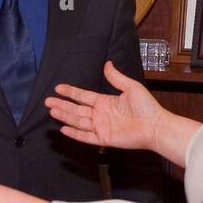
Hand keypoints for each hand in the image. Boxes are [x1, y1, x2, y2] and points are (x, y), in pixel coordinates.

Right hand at [45, 60, 164, 151]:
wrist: (155, 125)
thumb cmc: (146, 107)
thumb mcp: (131, 87)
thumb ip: (116, 78)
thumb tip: (107, 64)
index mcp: (105, 102)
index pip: (83, 96)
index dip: (70, 92)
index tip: (58, 88)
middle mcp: (100, 115)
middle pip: (76, 109)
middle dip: (62, 105)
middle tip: (47, 101)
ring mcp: (101, 127)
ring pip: (78, 121)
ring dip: (65, 116)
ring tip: (52, 111)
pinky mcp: (104, 139)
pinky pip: (86, 137)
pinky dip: (75, 134)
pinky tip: (63, 129)